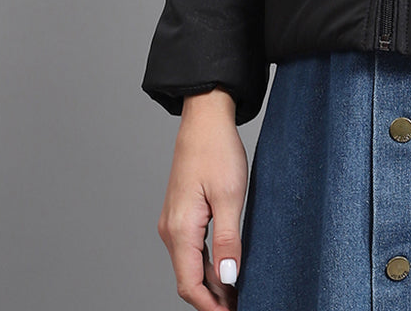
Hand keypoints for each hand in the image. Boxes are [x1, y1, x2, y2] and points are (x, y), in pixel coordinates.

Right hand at [157, 88, 246, 309]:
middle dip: (212, 298)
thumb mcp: (230, 196)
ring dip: (211, 282)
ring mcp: (173, 222)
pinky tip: (226, 266)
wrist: (204, 119)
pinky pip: (191, 249)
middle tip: (240, 304)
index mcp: (180, 229)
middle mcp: (170, 230)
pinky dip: (207, 264)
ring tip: (237, 292)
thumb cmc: (217, 150)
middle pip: (188, 279)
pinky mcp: (180, 214)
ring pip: (189, 265)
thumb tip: (228, 278)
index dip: (211, 306)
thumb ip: (228, 240)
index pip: (190, 285)